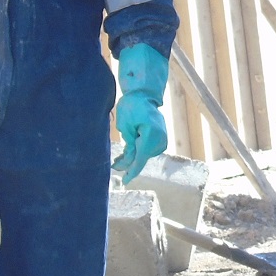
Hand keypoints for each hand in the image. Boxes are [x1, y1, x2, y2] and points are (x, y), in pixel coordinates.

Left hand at [112, 43, 168, 183]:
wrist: (144, 94)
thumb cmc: (132, 107)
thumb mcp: (125, 127)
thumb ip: (128, 146)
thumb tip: (127, 164)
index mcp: (151, 135)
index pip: (141, 158)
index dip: (132, 171)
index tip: (125, 182)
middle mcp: (160, 139)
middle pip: (142, 157)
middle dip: (128, 162)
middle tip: (114, 165)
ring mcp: (162, 139)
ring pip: (144, 154)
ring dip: (132, 157)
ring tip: (118, 159)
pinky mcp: (160, 139)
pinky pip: (148, 149)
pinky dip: (138, 152)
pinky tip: (127, 154)